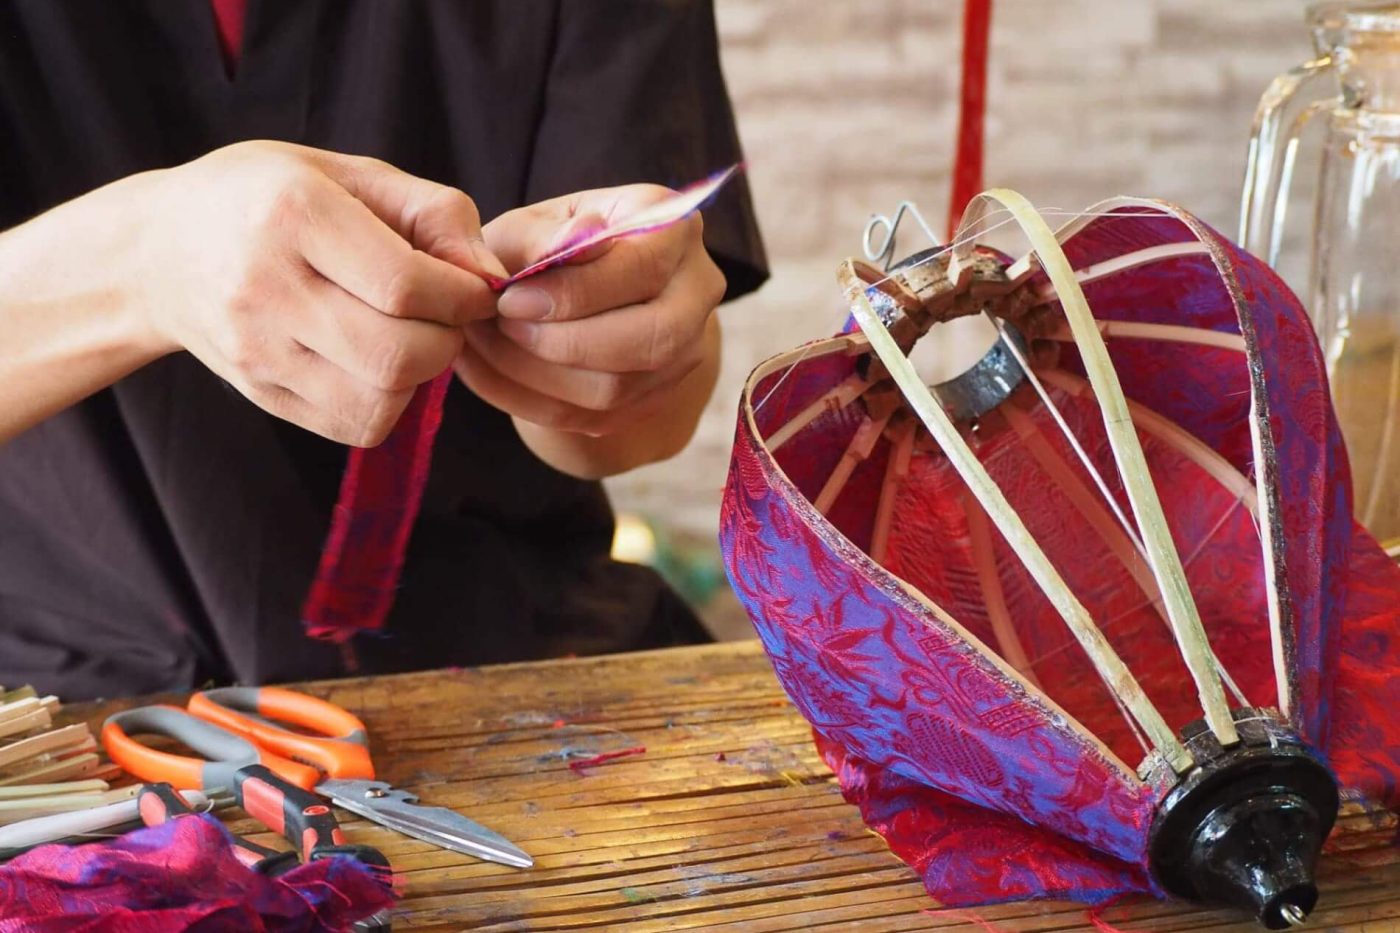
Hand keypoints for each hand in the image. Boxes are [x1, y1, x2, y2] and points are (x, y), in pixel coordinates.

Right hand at [136, 141, 505, 445]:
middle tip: (445, 316)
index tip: (473, 289)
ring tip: (408, 335)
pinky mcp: (261, 395)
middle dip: (448, 339)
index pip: (406, 285)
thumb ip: (435, 214)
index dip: (463, 296)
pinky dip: (389, 400)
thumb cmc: (272, 201)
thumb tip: (491, 278)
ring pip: (383, 399)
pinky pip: (359, 424)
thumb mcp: (349, 174)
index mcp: (294, 214)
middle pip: (398, 353)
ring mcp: (258, 351)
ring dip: (421, 374)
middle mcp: (267, 288)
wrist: (159, 253)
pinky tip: (376, 362)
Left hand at [455, 184, 725, 469]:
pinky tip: (488, 372)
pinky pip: (591, 418)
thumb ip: (546, 235)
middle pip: (649, 340)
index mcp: (676, 228)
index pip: (642, 269)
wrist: (574, 289)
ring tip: (484, 346)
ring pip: (616, 388)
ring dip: (536, 375)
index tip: (510, 300)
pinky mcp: (653, 396)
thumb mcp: (535, 224)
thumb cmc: (547, 245)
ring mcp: (684, 351)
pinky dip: (528, 401)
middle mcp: (696, 292)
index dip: (574, 293)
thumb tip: (574, 240)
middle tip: (501, 327)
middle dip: (562, 343)